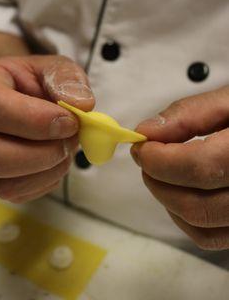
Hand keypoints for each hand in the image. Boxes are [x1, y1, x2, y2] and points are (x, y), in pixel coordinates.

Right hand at [0, 55, 94, 202]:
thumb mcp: (56, 68)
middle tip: (71, 137)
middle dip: (42, 153)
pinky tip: (57, 158)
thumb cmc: (39, 81)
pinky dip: (48, 180)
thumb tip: (82, 105)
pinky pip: (20, 194)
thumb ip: (67, 78)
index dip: (34, 120)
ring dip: (50, 170)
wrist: (29, 98)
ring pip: (5, 184)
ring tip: (66, 146)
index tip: (70, 121)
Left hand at [131, 87, 228, 249]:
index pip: (200, 168)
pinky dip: (183, 216)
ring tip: (161, 171)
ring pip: (199, 226)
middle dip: (158, 180)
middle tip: (146, 156)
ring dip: (167, 199)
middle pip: (196, 205)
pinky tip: (180, 189)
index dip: (161, 160)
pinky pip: (210, 237)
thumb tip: (148, 131)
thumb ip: (190, 113)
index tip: (142, 146)